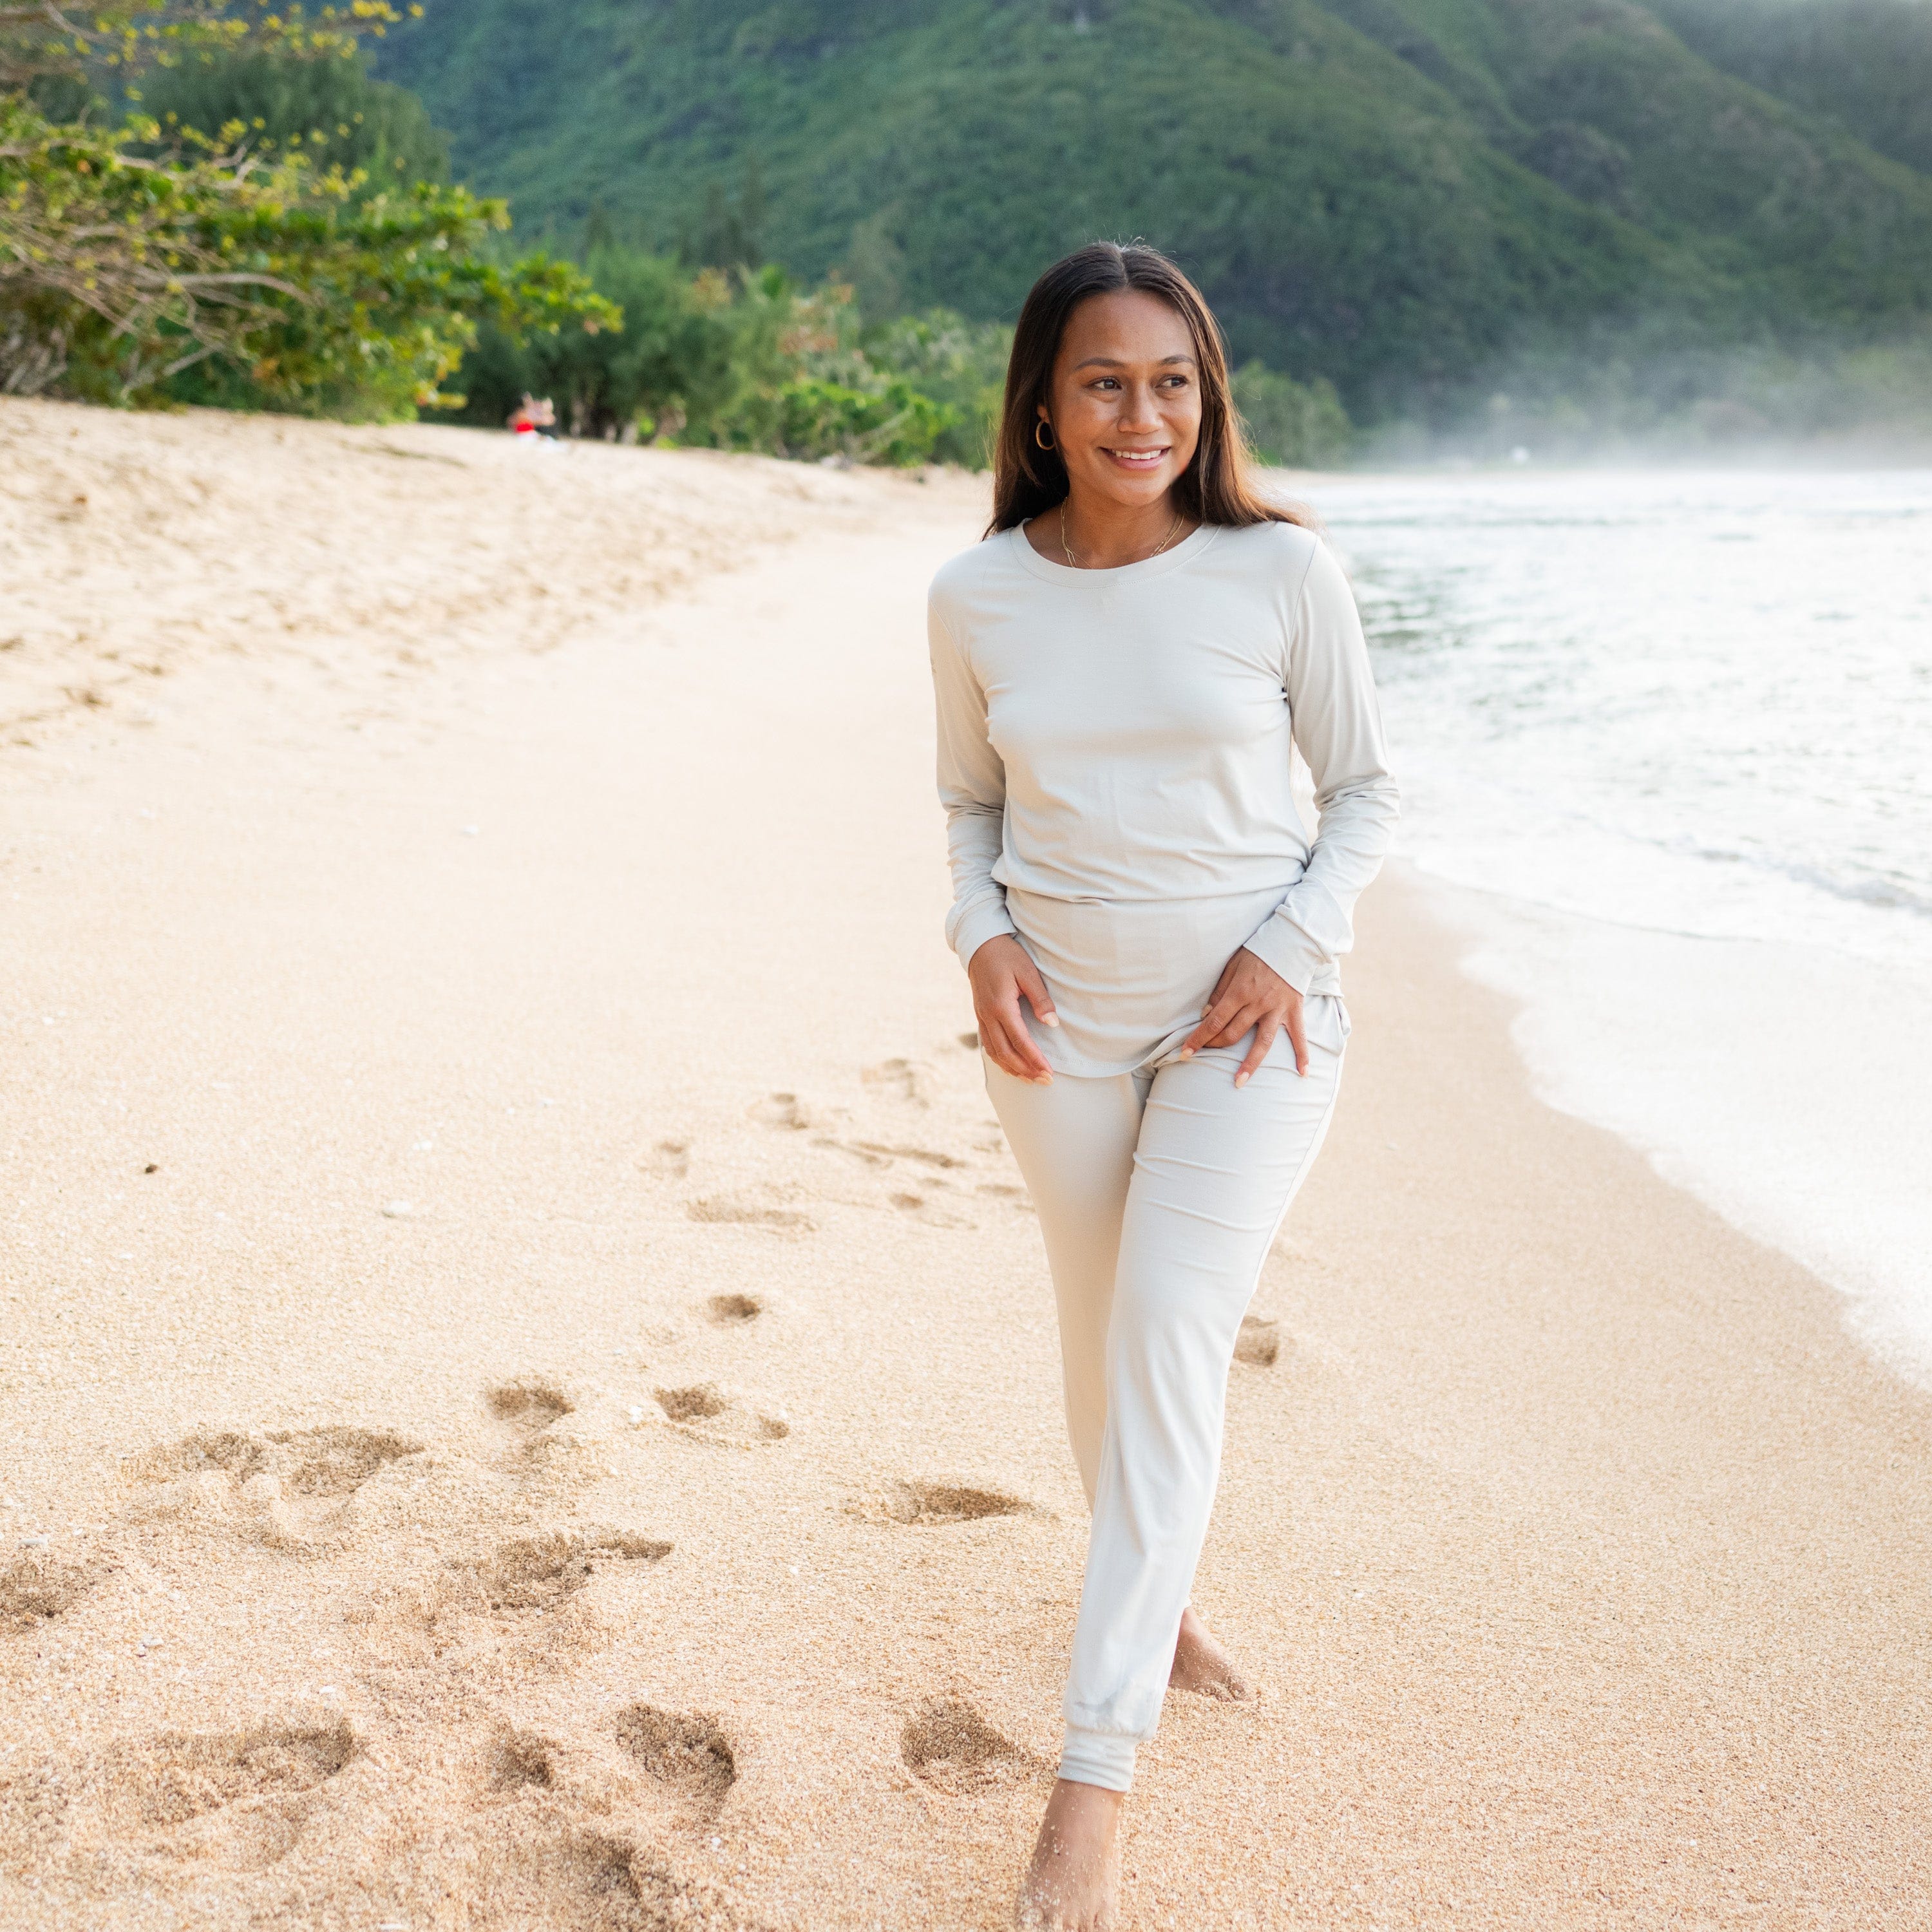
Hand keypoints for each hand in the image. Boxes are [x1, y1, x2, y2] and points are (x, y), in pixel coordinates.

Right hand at [967, 934, 1058, 1083]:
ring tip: (1030, 1080)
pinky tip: (1011, 1066)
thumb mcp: (1028, 972)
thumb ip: (1041, 999)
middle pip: (1006, 1052)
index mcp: (1001, 1006)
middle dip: (1026, 1070)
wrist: (980, 945)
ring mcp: (981, 1017)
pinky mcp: (980, 1016)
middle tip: (1045, 1081)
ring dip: (1013, 1068)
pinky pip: (987, 1044)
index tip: (1049, 1072)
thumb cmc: (1007, 955)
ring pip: (994, 1052)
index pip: (1020, 1040)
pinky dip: (1000, 1059)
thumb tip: (1053, 1023)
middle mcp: (988, 1015)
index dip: (1035, 1059)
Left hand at [1179, 946, 1305, 1084]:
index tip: (1186, 1052)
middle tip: (1203, 1054)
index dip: (1199, 1038)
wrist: (1290, 942)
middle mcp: (1258, 1004)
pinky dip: (1302, 1055)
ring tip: (1239, 1082)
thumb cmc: (1257, 952)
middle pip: (1233, 1033)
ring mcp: (1277, 1009)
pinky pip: (1299, 1036)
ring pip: (1262, 1043)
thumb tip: (1206, 1014)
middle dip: (1215, 1046)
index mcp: (1239, 992)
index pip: (1214, 1021)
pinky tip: (1302, 1072)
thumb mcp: (1232, 966)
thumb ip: (1219, 991)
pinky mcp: (1294, 1011)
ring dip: (1250, 1064)